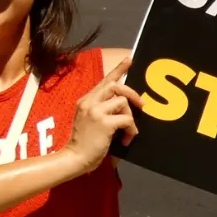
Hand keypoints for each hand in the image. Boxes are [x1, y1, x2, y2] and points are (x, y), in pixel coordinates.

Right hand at [63, 58, 143, 174]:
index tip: (129, 59)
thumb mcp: (89, 120)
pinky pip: (126, 119)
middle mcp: (89, 102)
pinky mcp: (104, 122)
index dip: (118, 69)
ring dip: (130, 117)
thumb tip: (123, 105)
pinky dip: (131, 129)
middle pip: (115, 85)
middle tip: (142, 105)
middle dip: (132, 93)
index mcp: (86, 100)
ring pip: (122, 102)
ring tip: (128, 131)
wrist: (74, 158)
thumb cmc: (83, 142)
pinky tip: (126, 140)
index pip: (104, 80)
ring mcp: (96, 111)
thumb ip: (101, 110)